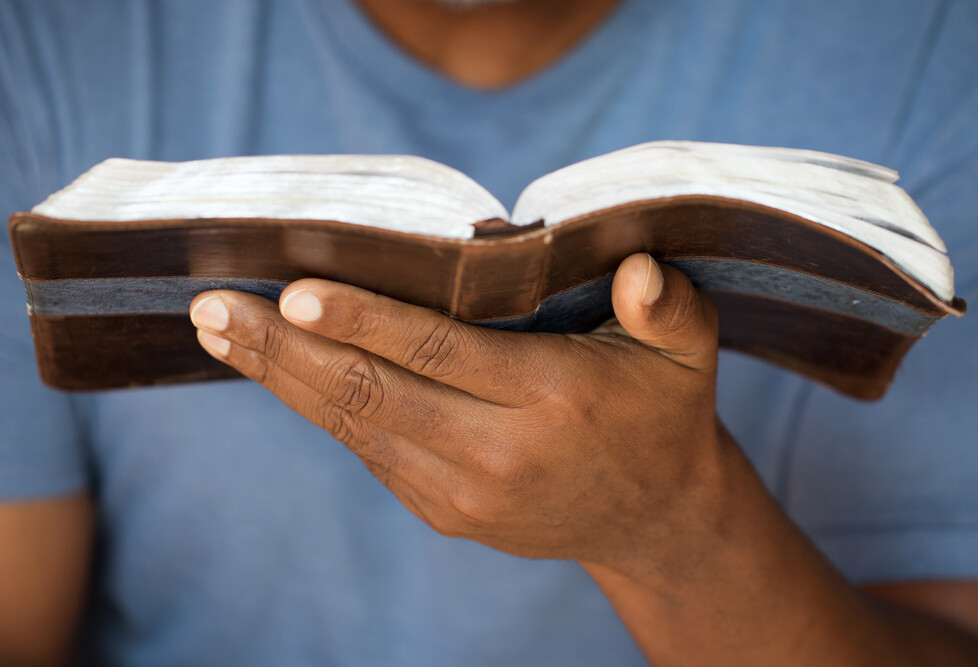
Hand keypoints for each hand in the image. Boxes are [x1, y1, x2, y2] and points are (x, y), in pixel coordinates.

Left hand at [189, 254, 723, 576]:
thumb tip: (634, 268)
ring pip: (356, 427)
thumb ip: (666, 307)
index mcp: (552, 401)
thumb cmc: (661, 413)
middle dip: (285, 349)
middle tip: (213, 306)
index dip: (367, 320)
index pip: (443, 354)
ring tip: (218, 333)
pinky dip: (319, 408)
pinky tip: (278, 371)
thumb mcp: (687, 353)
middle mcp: (499, 455)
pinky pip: (370, 452)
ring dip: (282, 378)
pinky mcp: (445, 511)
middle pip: (375, 394)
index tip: (294, 291)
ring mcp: (465, 494)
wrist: (653, 518)